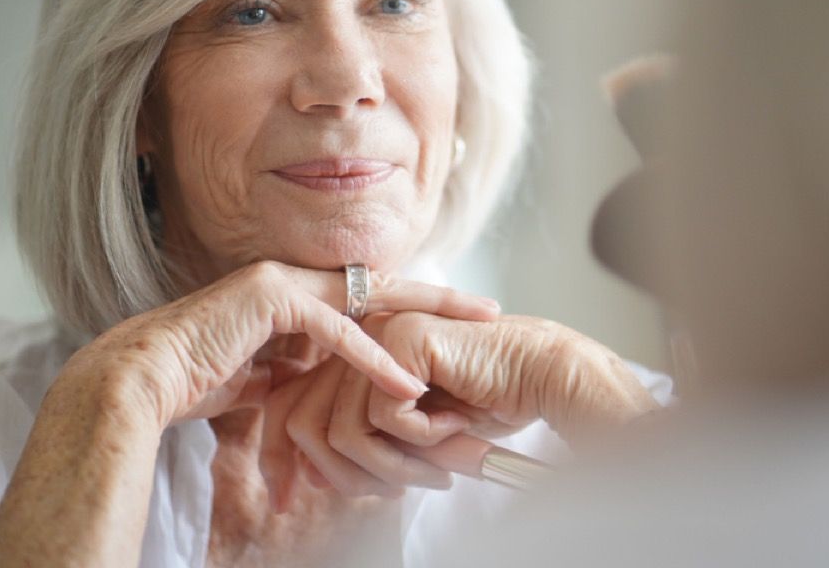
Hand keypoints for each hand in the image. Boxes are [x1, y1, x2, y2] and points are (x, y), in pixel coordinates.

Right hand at [56, 261, 499, 430]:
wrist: (142, 381)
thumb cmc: (197, 381)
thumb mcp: (268, 376)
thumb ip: (303, 367)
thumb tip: (336, 385)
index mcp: (296, 293)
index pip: (370, 297)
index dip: (416, 309)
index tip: (458, 322)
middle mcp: (294, 278)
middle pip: (384, 286)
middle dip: (439, 298)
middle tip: (489, 309)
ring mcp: (283, 282)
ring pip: (371, 297)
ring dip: (423, 320)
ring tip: (471, 333)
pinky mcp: (270, 299)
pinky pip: (334, 330)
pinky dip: (370, 359)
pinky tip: (404, 384)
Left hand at [260, 313, 655, 501]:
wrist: (539, 375)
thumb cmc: (484, 402)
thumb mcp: (407, 432)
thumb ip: (359, 442)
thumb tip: (308, 475)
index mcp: (349, 355)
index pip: (289, 409)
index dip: (296, 460)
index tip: (320, 494)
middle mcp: (354, 339)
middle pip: (302, 422)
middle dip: (346, 475)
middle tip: (396, 491)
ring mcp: (375, 332)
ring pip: (343, 430)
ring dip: (392, 466)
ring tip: (437, 467)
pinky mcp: (402, 340)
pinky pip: (385, 418)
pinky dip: (424, 440)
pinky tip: (458, 426)